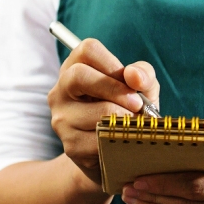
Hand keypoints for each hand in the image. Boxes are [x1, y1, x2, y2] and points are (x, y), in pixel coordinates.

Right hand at [47, 38, 160, 183]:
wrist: (114, 154)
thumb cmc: (126, 112)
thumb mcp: (139, 89)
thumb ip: (142, 75)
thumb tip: (134, 76)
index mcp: (74, 69)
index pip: (87, 50)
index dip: (112, 63)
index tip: (130, 81)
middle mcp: (60, 92)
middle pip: (79, 75)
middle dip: (115, 89)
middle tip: (137, 104)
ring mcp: (62, 119)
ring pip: (95, 112)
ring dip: (124, 118)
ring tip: (136, 123)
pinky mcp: (71, 146)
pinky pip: (100, 139)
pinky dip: (120, 138)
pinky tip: (125, 138)